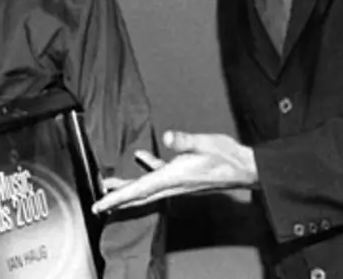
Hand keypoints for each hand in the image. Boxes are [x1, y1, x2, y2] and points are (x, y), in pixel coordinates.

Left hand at [91, 131, 257, 213]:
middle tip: (97, 205)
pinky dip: (147, 169)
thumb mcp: (204, 144)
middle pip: (138, 195)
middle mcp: (172, 184)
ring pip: (146, 187)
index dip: (117, 198)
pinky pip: (159, 176)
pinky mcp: (182, 176)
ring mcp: (177, 182)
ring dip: (127, 187)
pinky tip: (141, 156)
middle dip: (116, 200)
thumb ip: (184, 141)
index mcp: (173, 178)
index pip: (138, 191)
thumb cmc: (227, 157)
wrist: (245, 167)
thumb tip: (166, 137)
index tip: (99, 206)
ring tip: (109, 183)